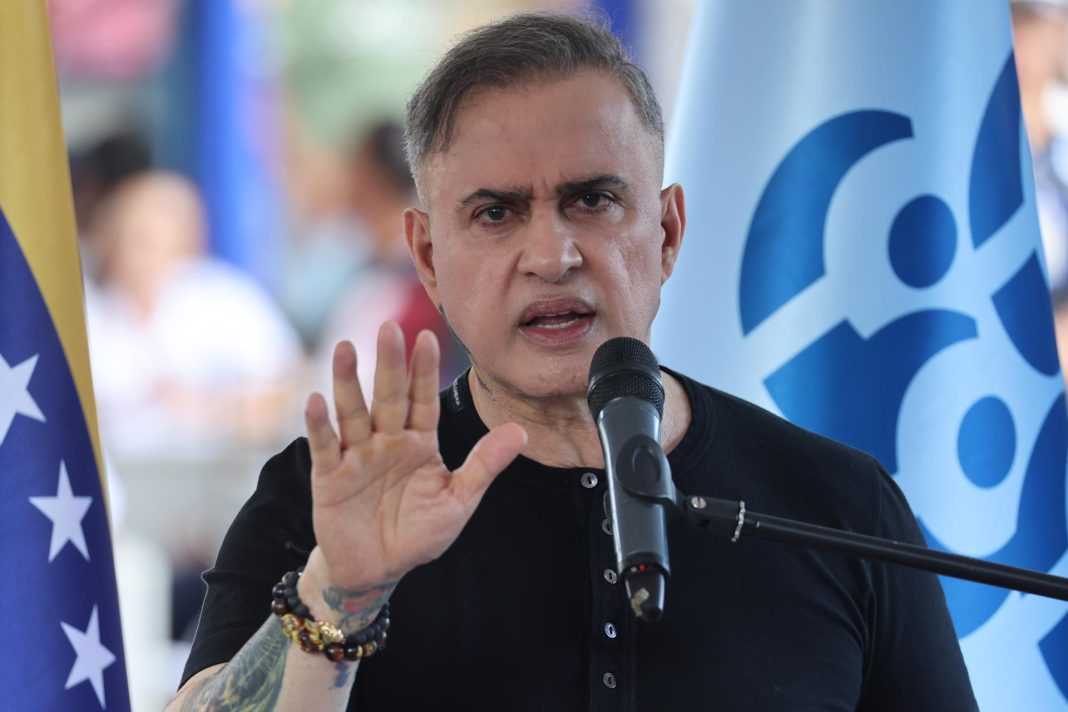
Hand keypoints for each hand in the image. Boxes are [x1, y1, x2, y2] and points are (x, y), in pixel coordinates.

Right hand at [302, 322, 525, 611]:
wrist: (378, 569)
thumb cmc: (419, 532)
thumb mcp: (458, 499)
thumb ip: (484, 465)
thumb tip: (521, 432)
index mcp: (419, 442)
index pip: (422, 399)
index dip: (423, 371)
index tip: (428, 337)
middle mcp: (386, 440)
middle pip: (387, 397)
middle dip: (388, 363)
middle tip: (389, 327)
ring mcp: (356, 455)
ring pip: (353, 413)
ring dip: (348, 382)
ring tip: (345, 348)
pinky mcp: (330, 477)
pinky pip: (325, 446)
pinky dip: (320, 425)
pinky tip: (316, 399)